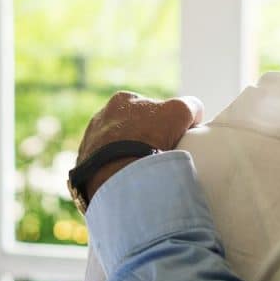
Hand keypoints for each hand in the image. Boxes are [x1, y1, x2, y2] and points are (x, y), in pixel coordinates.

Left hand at [77, 91, 203, 200]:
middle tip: (160, 154)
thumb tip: (194, 111)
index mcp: (121, 100)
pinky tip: (130, 180)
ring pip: (116, 148)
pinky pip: (106, 168)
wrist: (121, 174)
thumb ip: (190, 105)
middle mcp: (100, 118)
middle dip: (144, 138)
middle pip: (131, 127)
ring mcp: (89, 143)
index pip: (148, 108)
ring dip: (128, 156)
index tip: (172, 136)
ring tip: (145, 171)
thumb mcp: (180, 111)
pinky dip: (117, 173)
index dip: (164, 121)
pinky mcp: (85, 168)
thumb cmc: (150, 136)